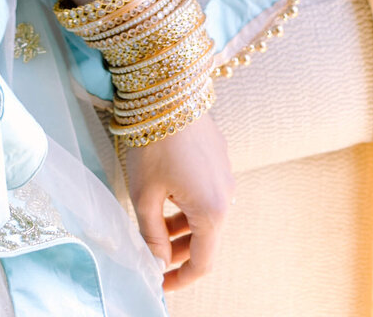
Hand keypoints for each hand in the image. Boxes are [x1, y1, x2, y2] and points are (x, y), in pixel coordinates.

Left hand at [121, 114, 233, 289]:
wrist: (168, 90)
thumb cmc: (153, 142)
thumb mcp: (144, 194)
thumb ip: (151, 234)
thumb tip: (156, 261)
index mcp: (212, 211)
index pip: (203, 262)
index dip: (180, 278)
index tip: (160, 283)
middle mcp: (227, 196)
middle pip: (205, 238)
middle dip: (179, 252)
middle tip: (152, 257)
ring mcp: (226, 174)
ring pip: (205, 213)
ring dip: (183, 226)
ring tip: (154, 226)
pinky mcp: (220, 157)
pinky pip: (206, 191)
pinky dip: (188, 202)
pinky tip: (165, 194)